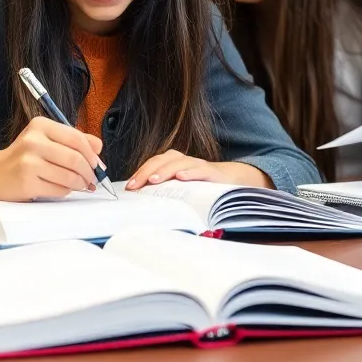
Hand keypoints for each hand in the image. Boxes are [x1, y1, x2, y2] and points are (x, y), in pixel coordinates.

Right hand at [0, 117, 102, 200]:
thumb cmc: (23, 157)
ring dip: (80, 183)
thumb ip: (73, 140)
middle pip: (75, 158)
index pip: (77, 138)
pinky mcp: (27, 182)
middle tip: (92, 179)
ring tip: (79, 184)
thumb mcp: (46, 140)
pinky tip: (61, 188)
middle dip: (89, 172)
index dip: (92, 154)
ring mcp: (29, 162)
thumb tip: (99, 148)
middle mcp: (33, 140)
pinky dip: (66, 191)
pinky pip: (59, 189)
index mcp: (40, 125)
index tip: (97, 164)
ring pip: (70, 176)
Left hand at [125, 150, 272, 190]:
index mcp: (174, 161)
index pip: (153, 163)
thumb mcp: (179, 187)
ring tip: (153, 180)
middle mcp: (184, 160)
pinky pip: (201, 170)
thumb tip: (140, 200)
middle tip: (135, 185)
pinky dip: (191, 173)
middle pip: (162, 161)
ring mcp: (198, 165)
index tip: (129, 186)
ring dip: (164, 171)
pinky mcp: (213, 173)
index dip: (140, 172)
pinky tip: (182, 178)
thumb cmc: (200, 185)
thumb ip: (163, 190)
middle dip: (146, 172)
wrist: (232, 180)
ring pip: (179, 163)